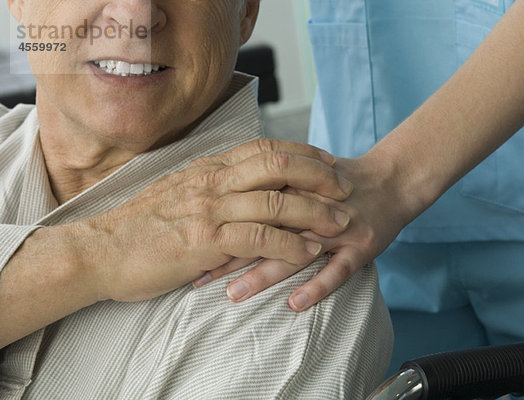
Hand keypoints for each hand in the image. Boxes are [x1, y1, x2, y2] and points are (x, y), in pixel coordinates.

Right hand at [75, 139, 353, 302]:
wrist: (102, 251)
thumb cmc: (141, 226)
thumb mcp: (178, 192)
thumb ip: (211, 184)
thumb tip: (239, 181)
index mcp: (209, 168)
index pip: (265, 149)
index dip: (303, 152)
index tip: (328, 160)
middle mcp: (214, 181)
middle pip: (279, 166)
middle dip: (319, 175)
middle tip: (346, 187)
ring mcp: (210, 209)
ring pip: (275, 201)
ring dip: (314, 212)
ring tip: (341, 223)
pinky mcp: (205, 241)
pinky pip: (259, 239)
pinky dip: (289, 244)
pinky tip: (309, 253)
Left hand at [198, 149, 424, 310]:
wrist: (393, 178)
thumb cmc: (341, 181)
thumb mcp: (304, 172)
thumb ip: (270, 182)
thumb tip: (224, 197)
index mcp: (295, 185)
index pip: (248, 206)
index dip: (218, 226)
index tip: (189, 245)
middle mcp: (312, 205)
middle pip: (264, 229)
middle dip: (229, 254)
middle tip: (197, 278)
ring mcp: (338, 227)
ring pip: (296, 252)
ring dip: (263, 274)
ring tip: (234, 295)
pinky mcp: (362, 245)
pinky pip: (339, 270)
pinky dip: (317, 286)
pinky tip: (294, 304)